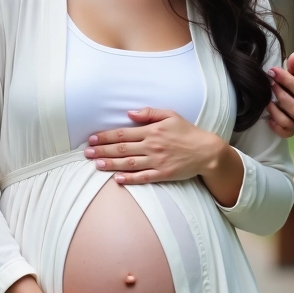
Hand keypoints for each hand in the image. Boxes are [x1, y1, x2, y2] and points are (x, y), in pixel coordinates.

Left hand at [85, 107, 227, 186]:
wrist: (206, 151)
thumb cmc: (188, 132)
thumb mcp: (170, 115)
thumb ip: (149, 113)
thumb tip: (129, 113)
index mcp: (152, 131)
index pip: (123, 133)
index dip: (106, 136)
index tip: (92, 138)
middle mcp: (152, 146)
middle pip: (122, 149)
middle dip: (102, 150)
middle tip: (87, 153)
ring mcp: (157, 161)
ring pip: (129, 163)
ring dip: (111, 164)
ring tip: (96, 165)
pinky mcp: (163, 174)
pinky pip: (143, 177)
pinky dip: (129, 179)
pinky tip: (117, 179)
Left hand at [266, 52, 293, 137]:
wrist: (280, 93)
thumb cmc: (286, 81)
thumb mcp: (290, 72)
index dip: (288, 81)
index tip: (272, 72)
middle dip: (281, 96)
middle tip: (269, 85)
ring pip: (292, 121)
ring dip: (277, 111)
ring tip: (267, 102)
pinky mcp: (290, 129)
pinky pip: (287, 132)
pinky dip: (276, 126)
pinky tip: (268, 118)